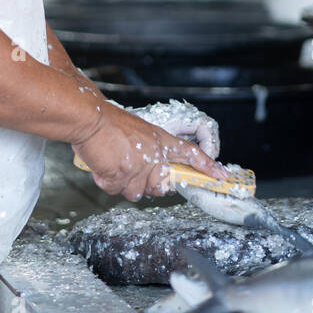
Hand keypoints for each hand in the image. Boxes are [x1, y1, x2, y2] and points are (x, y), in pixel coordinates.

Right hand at [73, 103, 229, 201]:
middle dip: (144, 184)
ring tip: (112, 164)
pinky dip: (106, 181)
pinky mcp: (123, 175)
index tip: (221, 175)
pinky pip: (116, 190)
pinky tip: (103, 165)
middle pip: (159, 186)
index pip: (190, 153)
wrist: (91, 119)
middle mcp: (154, 155)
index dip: (206, 165)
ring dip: (122, 183)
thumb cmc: (109, 123)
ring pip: (136, 193)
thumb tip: (146, 171)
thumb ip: (148, 152)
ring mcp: (140, 167)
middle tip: (128, 169)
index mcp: (160, 140)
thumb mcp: (138, 132)